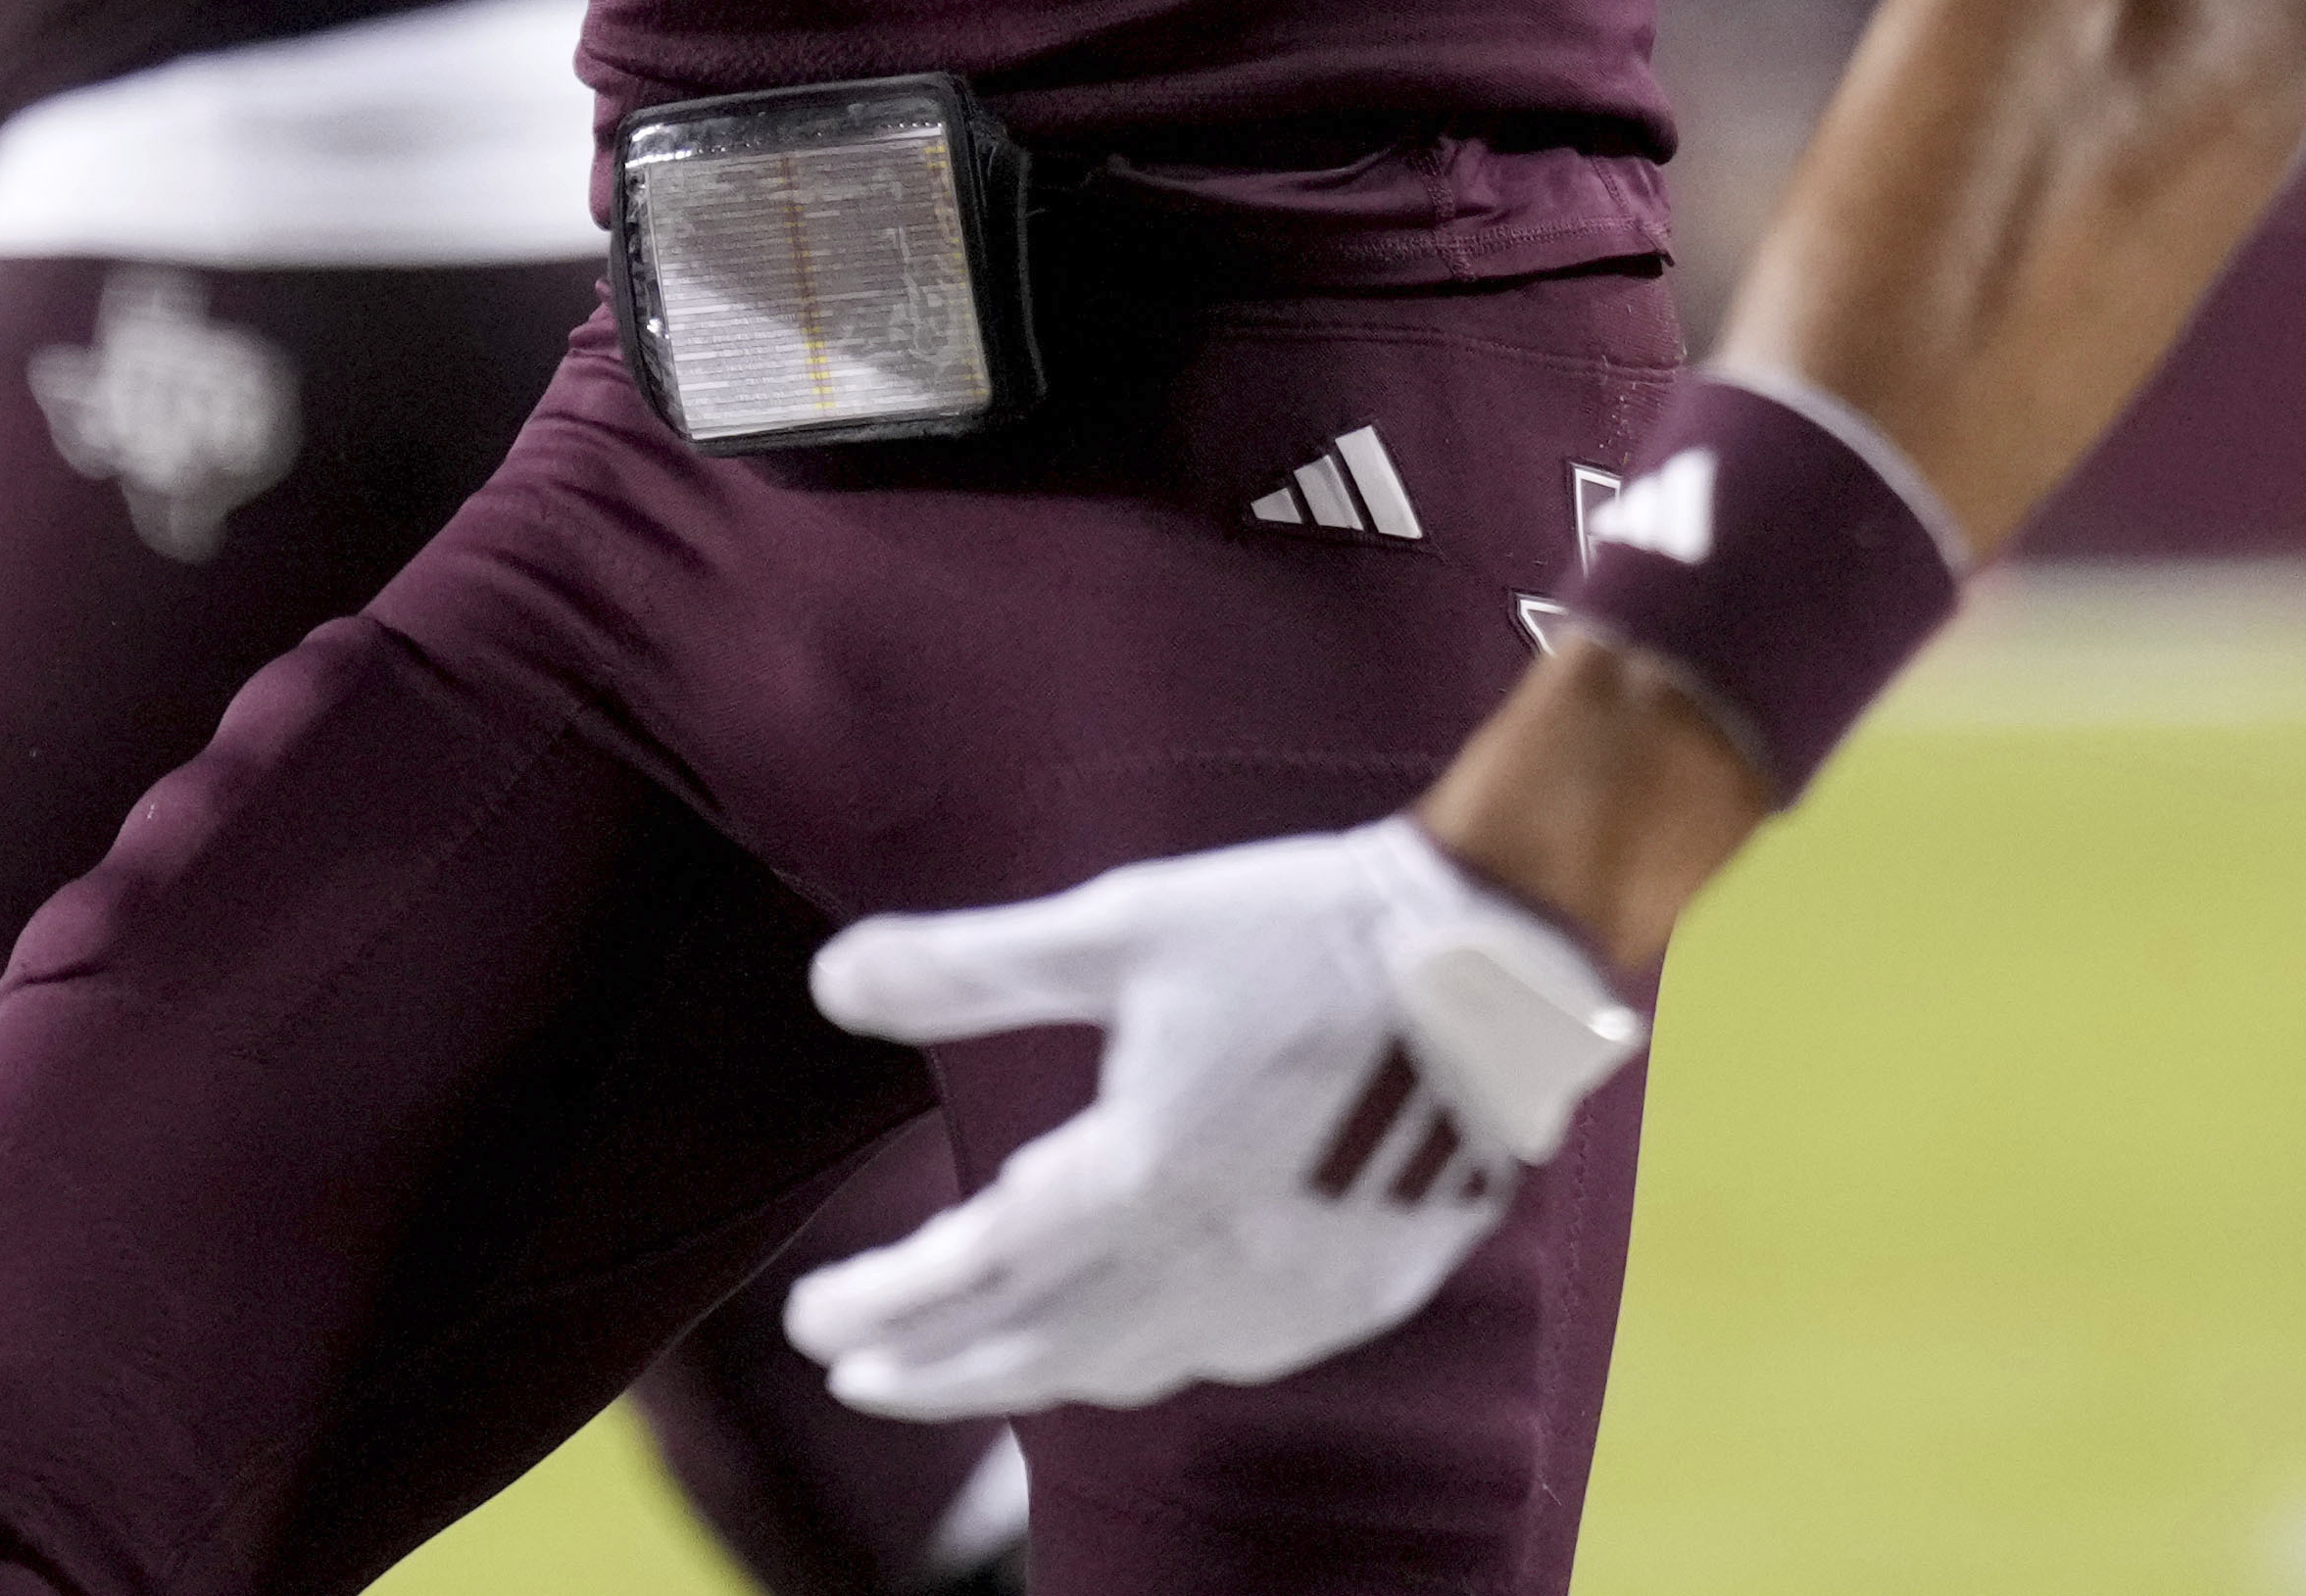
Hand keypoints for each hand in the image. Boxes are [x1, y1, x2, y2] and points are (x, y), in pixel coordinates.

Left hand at [778, 819, 1641, 1419]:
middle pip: (1042, 1350)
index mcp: (1145, 1178)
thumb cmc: (1305, 927)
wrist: (1496, 960)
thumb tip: (827, 980)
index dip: (884, 1305)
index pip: (976, 1274)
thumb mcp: (1124, 925)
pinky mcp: (1359, 1291)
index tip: (809, 1321)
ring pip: (1134, 1369)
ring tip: (969, 1370)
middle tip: (855, 1373)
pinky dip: (1149, 1363)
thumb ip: (971, 966)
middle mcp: (1212, 1263)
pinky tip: (1131, 1347)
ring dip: (1033, 1378)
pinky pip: (1226, 1359)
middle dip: (936, 1370)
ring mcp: (1293, 1294)